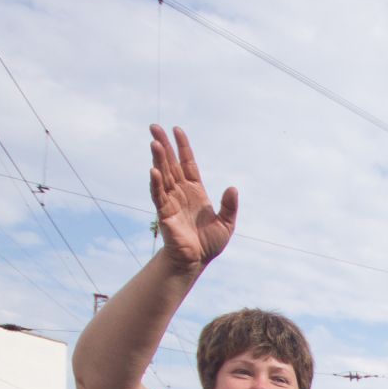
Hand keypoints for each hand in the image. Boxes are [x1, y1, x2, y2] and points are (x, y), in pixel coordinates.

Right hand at [150, 125, 237, 271]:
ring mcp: (171, 201)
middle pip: (171, 164)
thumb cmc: (209, 243)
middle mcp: (181, 192)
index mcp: (195, 191)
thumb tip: (233, 188)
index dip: (183, 147)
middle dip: (164, 145)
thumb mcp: (227, 223)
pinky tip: (154, 170)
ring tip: (154, 142)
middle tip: (154, 127)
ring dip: (158, 159)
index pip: (187, 163)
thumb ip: (230, 206)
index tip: (177, 130)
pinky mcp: (164, 213)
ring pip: (163, 175)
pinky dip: (156, 183)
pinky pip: (158, 195)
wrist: (197, 261)